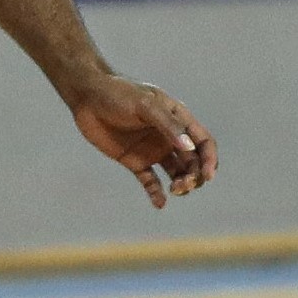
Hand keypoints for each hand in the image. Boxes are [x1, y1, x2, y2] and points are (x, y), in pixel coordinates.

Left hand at [66, 75, 215, 207]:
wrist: (87, 96)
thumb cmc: (118, 93)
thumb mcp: (145, 105)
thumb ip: (167, 125)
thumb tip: (189, 148)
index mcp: (178, 119)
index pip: (204, 142)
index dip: (210, 159)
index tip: (207, 175)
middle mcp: (169, 137)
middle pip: (193, 162)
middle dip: (195, 176)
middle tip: (182, 184)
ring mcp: (152, 150)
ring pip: (176, 173)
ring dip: (181, 184)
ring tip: (174, 190)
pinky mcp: (134, 161)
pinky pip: (151, 181)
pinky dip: (156, 193)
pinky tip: (159, 203)